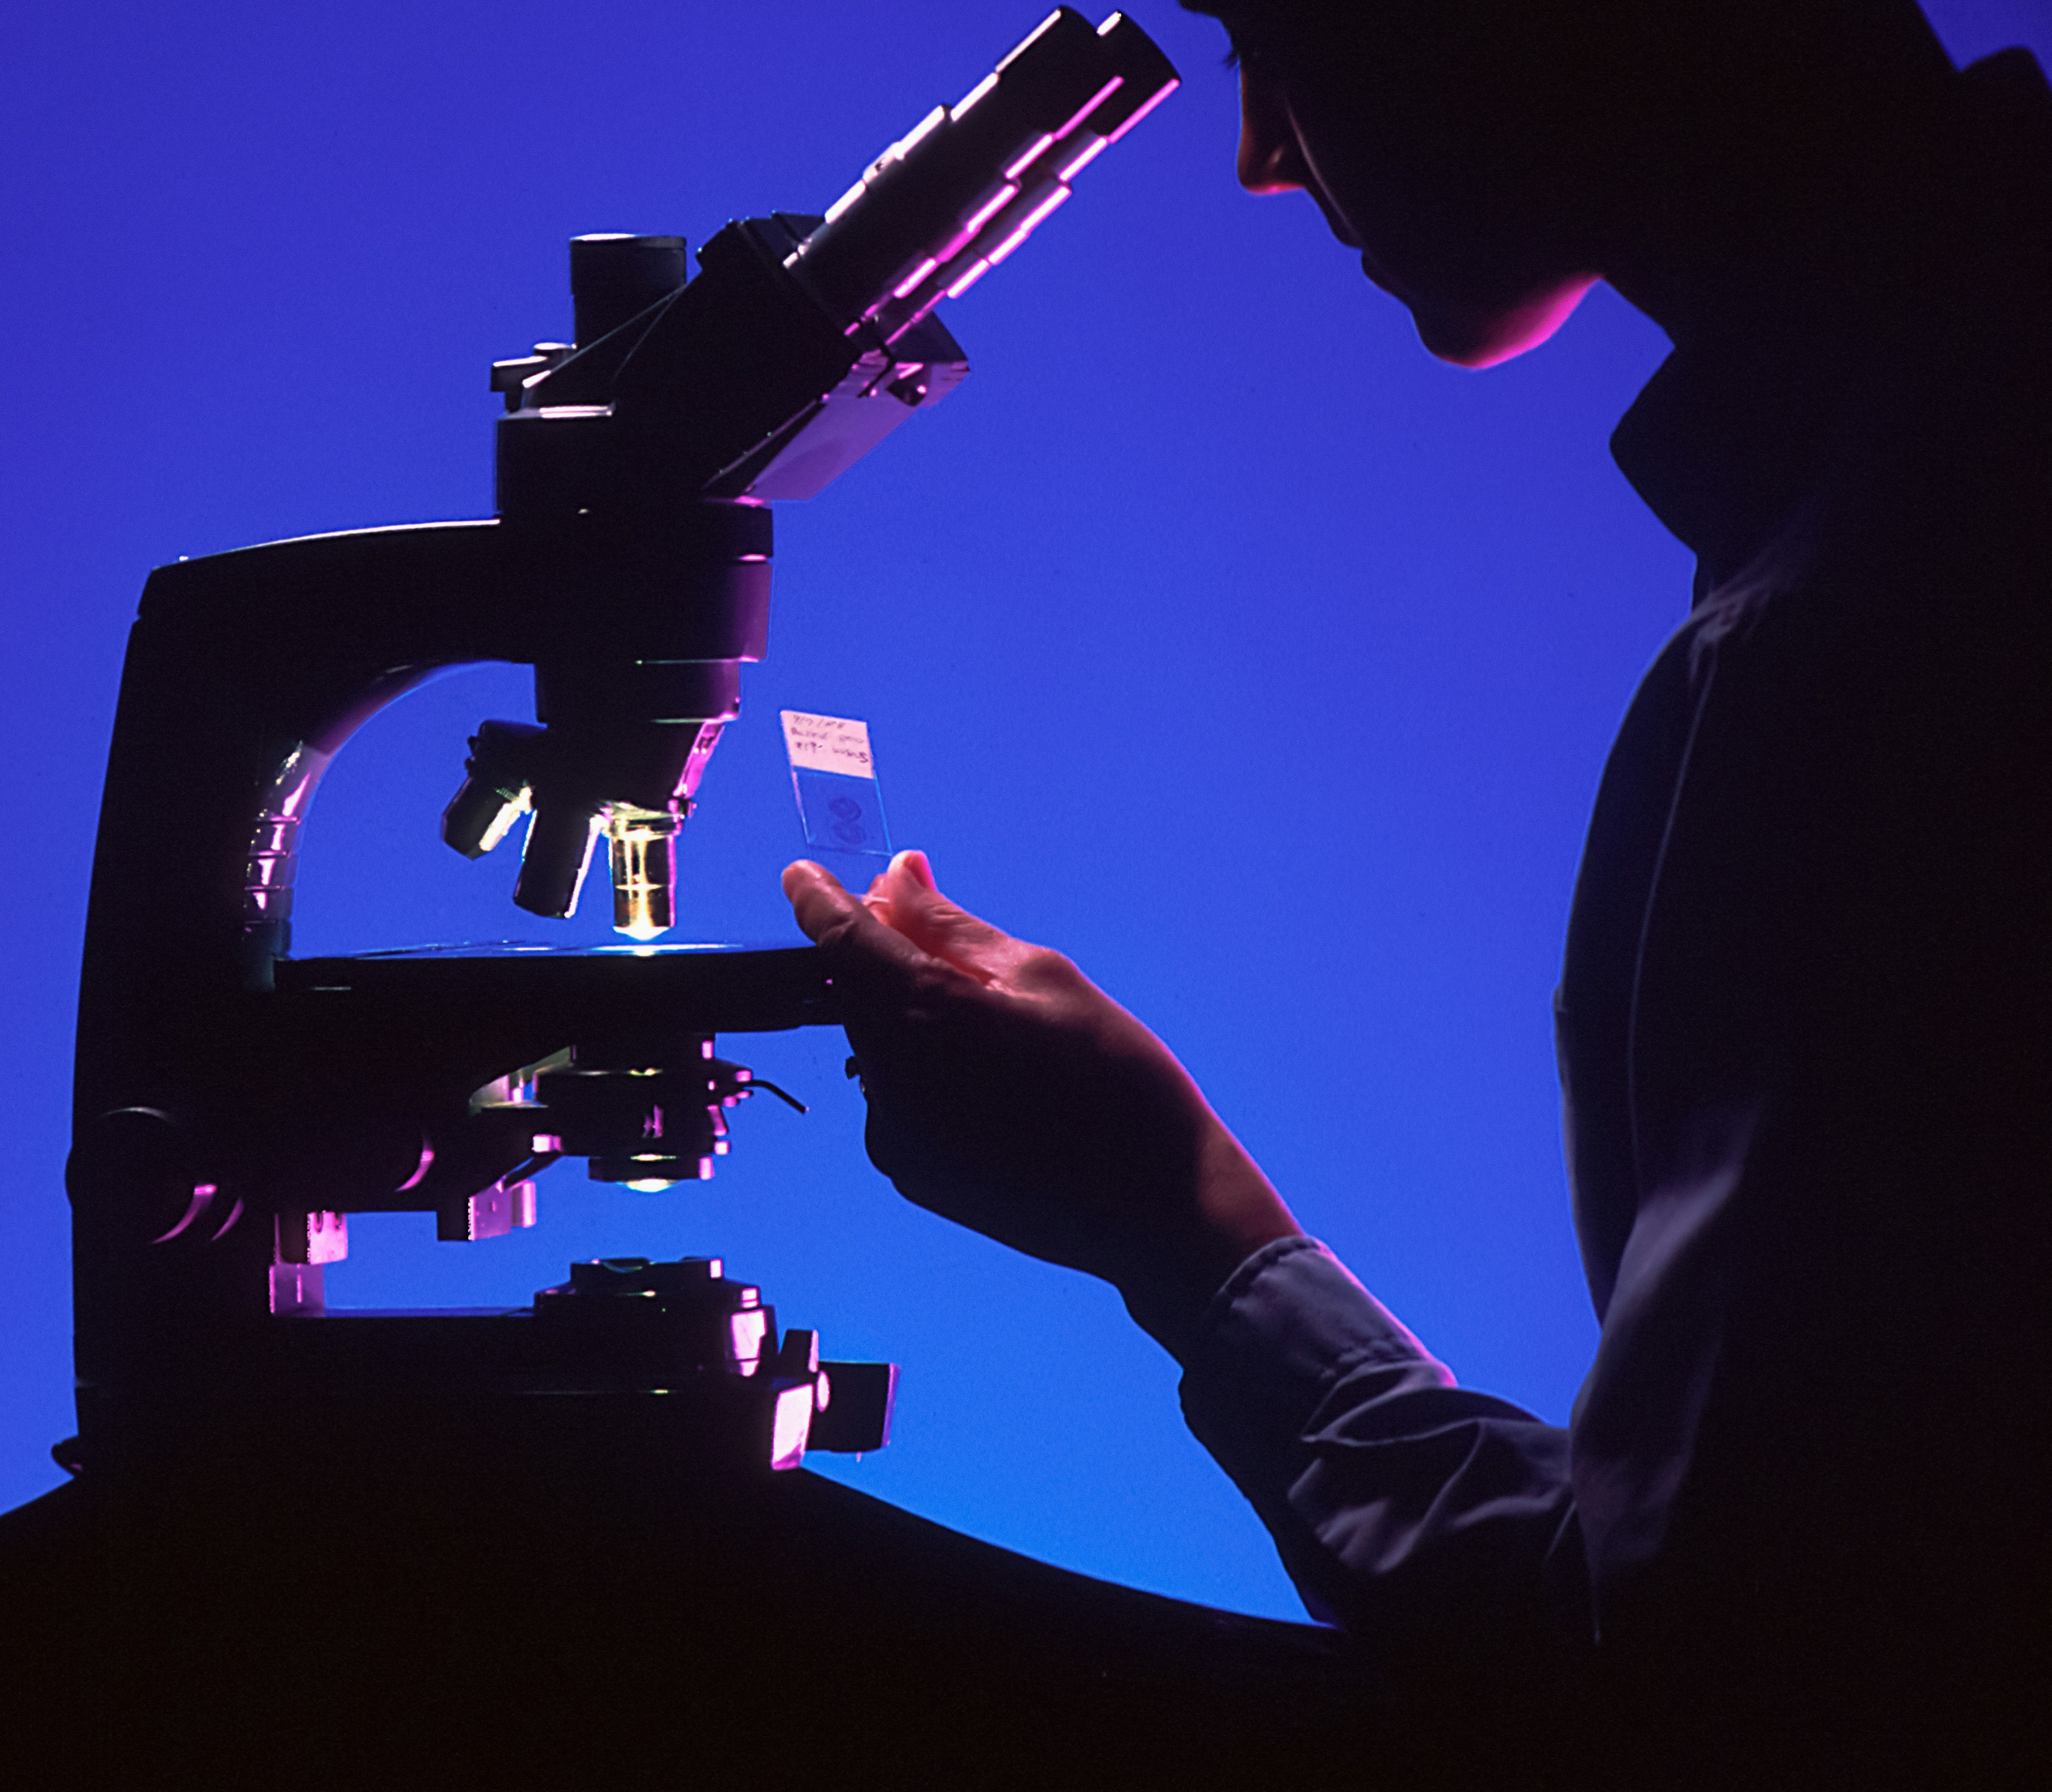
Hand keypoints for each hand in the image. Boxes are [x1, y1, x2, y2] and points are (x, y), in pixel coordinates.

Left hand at [782, 851, 1301, 1352]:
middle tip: (938, 931)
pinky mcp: (911, 1175)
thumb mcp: (1041, 977)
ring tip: (1000, 1027)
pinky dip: (928, 1071)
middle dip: (884, 955)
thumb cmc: (1117, 1078)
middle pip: (857, 993)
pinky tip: (999, 1082)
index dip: (817, 898)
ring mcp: (895, 1137)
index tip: (804, 875)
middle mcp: (889, 1081)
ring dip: (912, 1017)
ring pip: (880, 1047)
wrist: (1156, 1207)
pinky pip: (899, 1099)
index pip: (839, 940)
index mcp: (923, 1016)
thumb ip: (951, 927)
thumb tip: (895, 878)